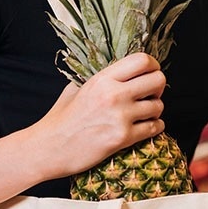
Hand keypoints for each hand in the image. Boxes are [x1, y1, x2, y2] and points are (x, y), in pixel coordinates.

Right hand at [36, 52, 167, 177]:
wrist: (49, 148)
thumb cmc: (61, 119)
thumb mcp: (76, 88)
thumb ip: (100, 78)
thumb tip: (122, 70)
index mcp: (102, 79)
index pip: (142, 60)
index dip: (152, 65)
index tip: (150, 73)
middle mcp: (113, 94)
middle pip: (158, 80)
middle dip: (158, 87)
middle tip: (150, 94)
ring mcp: (120, 116)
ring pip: (158, 106)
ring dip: (155, 110)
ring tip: (143, 113)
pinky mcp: (123, 137)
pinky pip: (155, 127)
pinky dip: (155, 126)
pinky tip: (146, 126)